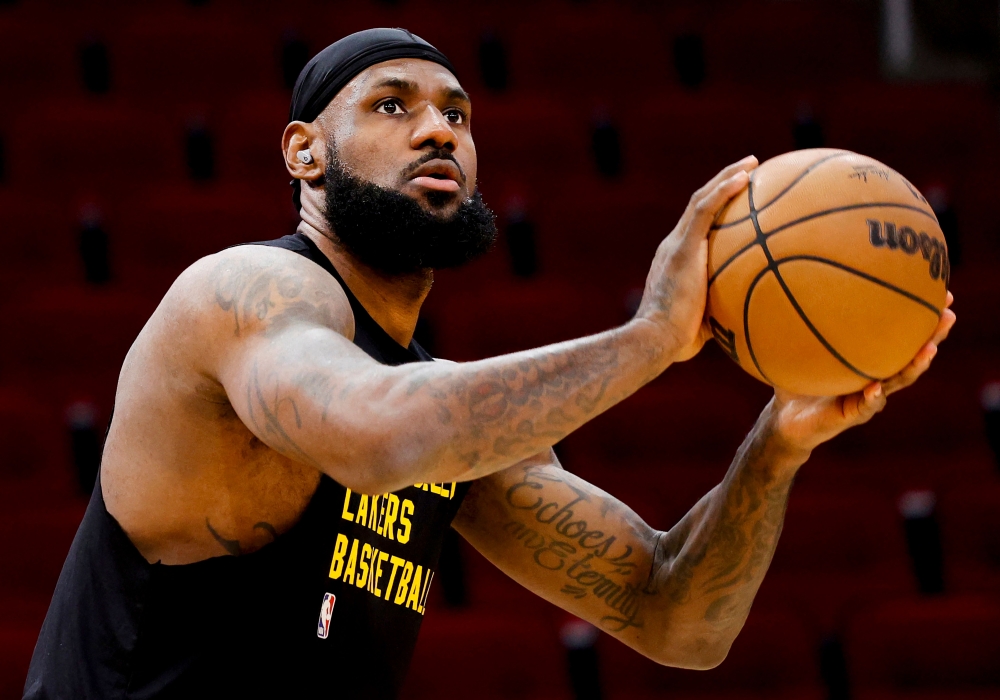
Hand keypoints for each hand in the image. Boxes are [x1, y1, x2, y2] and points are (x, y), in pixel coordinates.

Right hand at [635, 156, 757, 362]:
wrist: (656, 339)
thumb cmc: (678, 342)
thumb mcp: (707, 322)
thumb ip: (724, 311)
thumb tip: (753, 319)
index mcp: (676, 261)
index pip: (697, 228)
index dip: (717, 209)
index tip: (739, 200)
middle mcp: (673, 246)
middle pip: (699, 205)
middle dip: (723, 184)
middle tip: (749, 170)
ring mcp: (676, 245)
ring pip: (702, 200)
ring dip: (727, 177)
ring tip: (752, 163)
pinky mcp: (682, 248)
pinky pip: (704, 210)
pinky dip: (724, 190)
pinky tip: (746, 177)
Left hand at [769, 293, 956, 454]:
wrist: (787, 420)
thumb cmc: (798, 380)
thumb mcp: (798, 346)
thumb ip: (800, 319)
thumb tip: (792, 279)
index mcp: (870, 359)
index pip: (902, 336)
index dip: (922, 317)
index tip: (942, 293)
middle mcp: (876, 376)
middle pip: (912, 354)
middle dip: (933, 336)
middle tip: (949, 315)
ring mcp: (868, 397)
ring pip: (898, 381)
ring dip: (915, 366)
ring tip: (928, 350)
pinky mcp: (852, 415)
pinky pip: (865, 406)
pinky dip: (872, 397)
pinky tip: (876, 388)